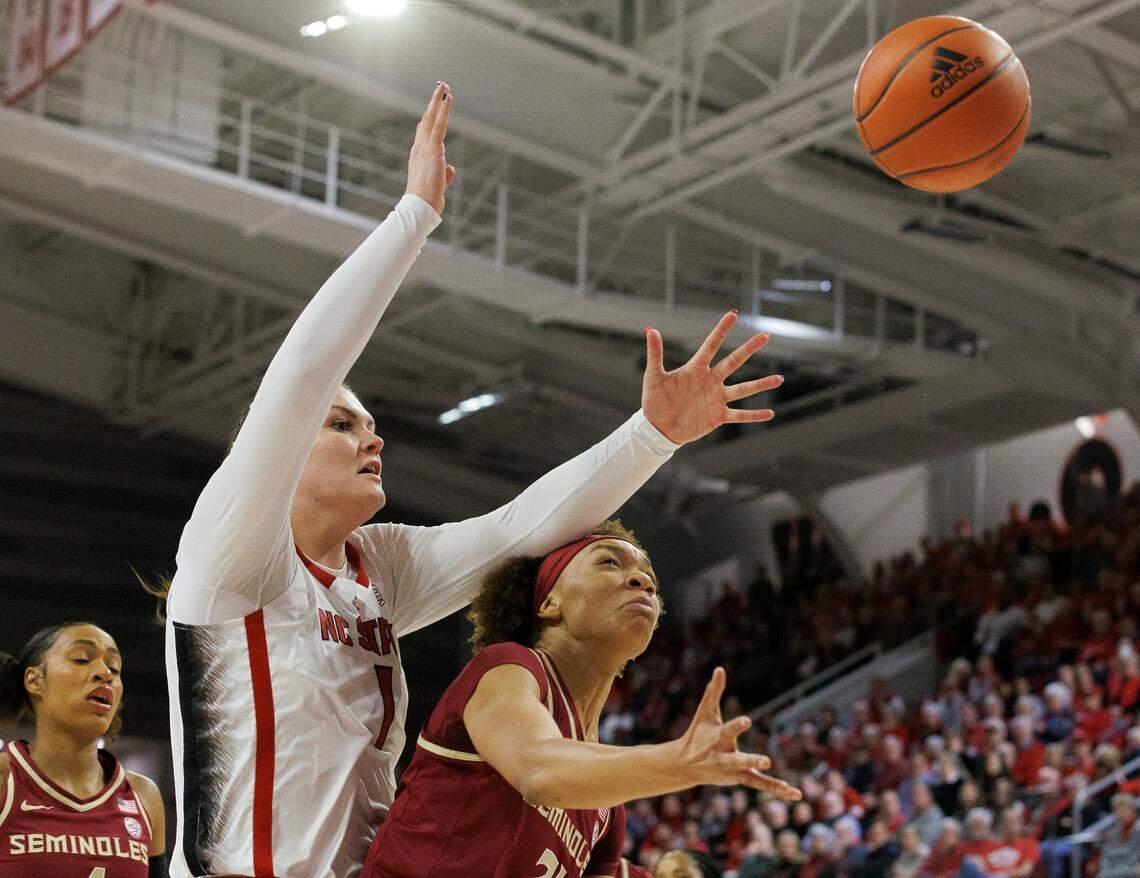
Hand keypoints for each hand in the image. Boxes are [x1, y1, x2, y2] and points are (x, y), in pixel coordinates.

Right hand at [405, 82, 456, 214]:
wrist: (419, 207)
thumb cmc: (427, 200)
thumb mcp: (439, 184)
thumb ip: (445, 174)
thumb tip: (450, 170)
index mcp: (418, 156)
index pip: (423, 133)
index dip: (429, 118)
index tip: (434, 106)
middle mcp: (419, 148)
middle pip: (426, 120)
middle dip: (433, 103)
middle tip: (440, 87)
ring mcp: (425, 147)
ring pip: (431, 117)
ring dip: (438, 100)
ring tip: (444, 84)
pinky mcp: (433, 149)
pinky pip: (439, 124)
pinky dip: (443, 109)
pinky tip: (448, 96)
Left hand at [642, 311, 781, 444]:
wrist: (658, 428)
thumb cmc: (654, 401)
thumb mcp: (654, 377)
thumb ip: (655, 354)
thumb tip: (651, 330)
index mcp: (696, 369)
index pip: (712, 345)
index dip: (721, 330)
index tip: (733, 314)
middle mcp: (710, 381)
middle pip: (734, 362)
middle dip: (749, 349)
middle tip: (765, 335)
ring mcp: (716, 398)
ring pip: (743, 389)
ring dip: (761, 384)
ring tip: (779, 379)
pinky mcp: (718, 416)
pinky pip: (739, 415)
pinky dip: (754, 415)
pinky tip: (770, 414)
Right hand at [672, 667, 800, 798]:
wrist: (685, 765)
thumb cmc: (697, 734)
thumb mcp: (705, 712)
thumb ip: (713, 691)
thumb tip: (720, 668)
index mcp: (717, 740)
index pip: (729, 731)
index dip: (738, 726)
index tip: (748, 720)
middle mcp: (725, 758)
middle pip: (738, 760)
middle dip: (750, 761)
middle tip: (766, 761)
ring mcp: (733, 771)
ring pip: (753, 779)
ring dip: (770, 784)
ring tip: (789, 789)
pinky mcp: (741, 779)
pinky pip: (760, 784)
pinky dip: (776, 789)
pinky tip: (795, 794)